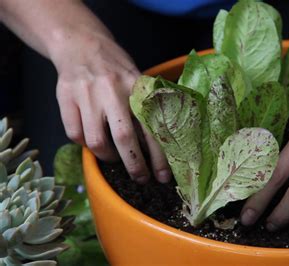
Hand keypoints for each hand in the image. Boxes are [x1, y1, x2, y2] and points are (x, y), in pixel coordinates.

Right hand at [53, 32, 169, 183]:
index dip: (158, 156)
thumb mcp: (137, 80)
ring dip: (109, 158)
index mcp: (135, 86)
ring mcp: (86, 96)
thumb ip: (145, 107)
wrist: (80, 45)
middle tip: (141, 179)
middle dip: (135, 165)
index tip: (163, 176)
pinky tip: (95, 142)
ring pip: (97, 142)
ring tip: (116, 159)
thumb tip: (162, 146)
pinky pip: (75, 135)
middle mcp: (112, 91)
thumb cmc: (116, 68)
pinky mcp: (65, 100)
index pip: (151, 127)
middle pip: (124, 138)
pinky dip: (86, 146)